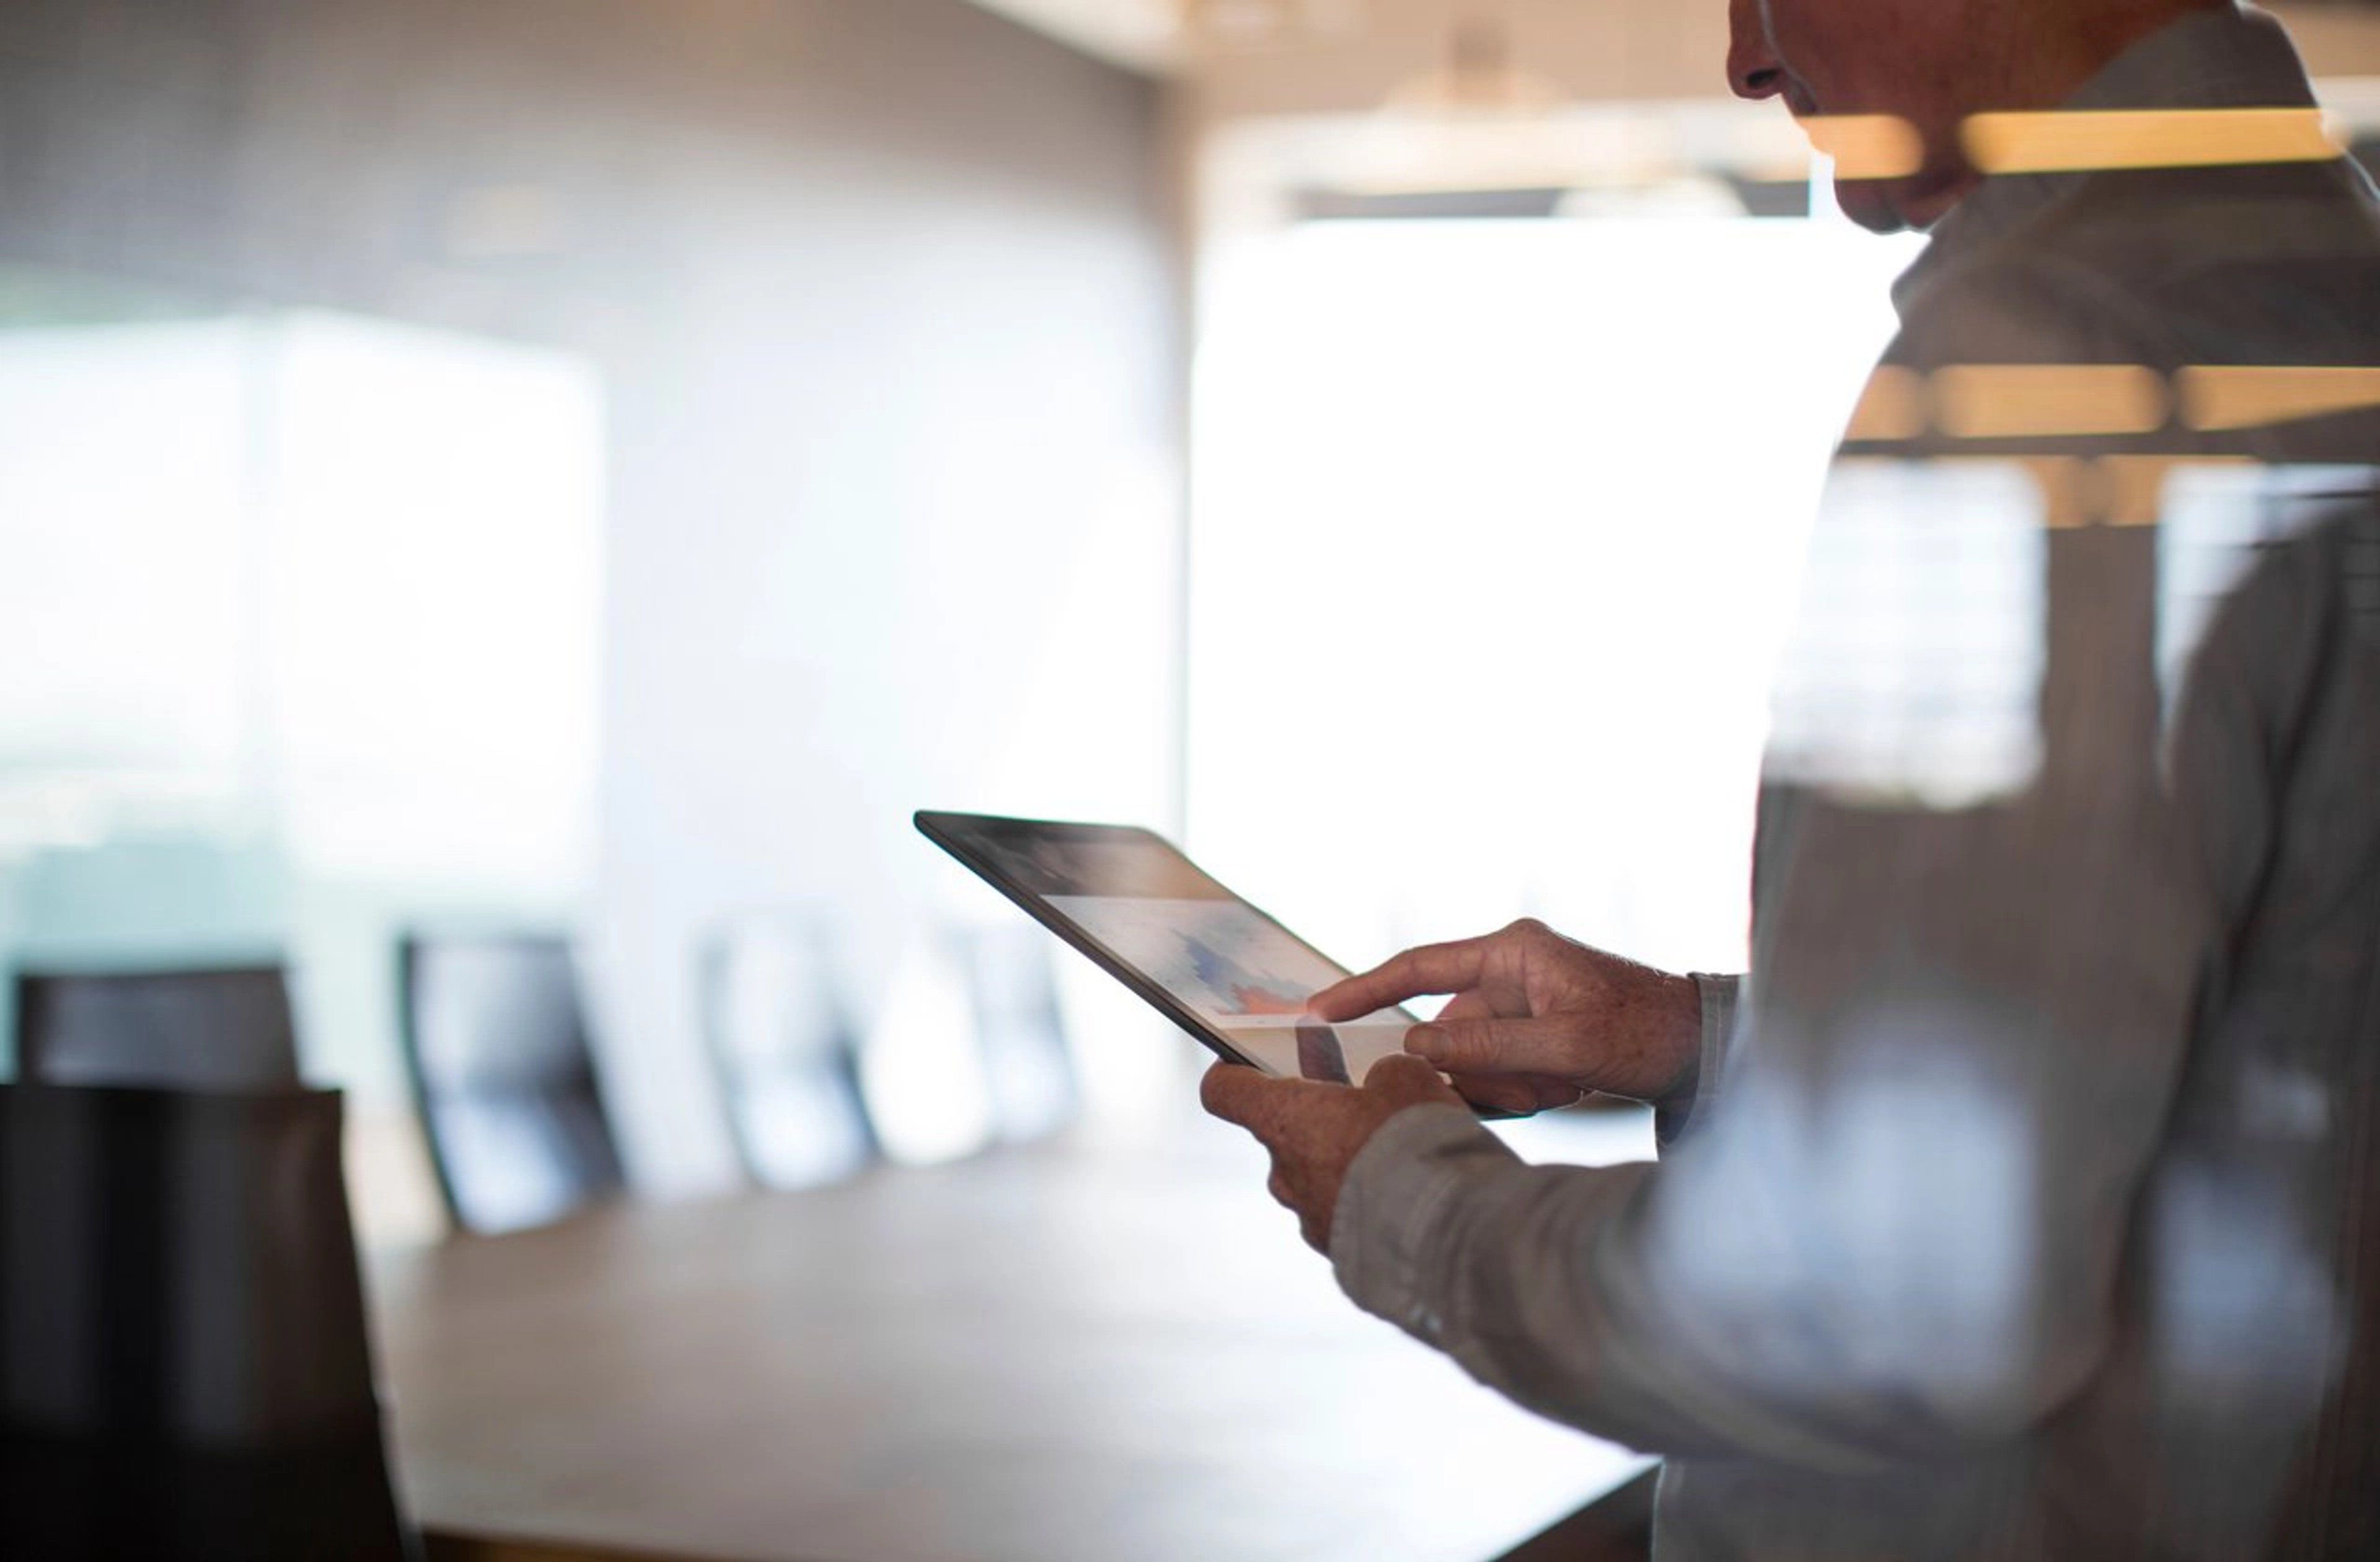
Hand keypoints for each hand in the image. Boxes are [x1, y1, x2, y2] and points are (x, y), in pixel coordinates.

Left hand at [1200, 1053, 1464, 1251]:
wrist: (1442, 1229)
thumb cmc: (1412, 1145)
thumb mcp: (1407, 1079)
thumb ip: (1385, 1074)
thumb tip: (1385, 1083)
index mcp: (1283, 1119)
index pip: (1224, 1091)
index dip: (1232, 1072)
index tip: (1243, 1064)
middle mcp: (1283, 1172)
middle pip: (1284, 1134)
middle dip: (1319, 1117)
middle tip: (1359, 1102)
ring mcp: (1308, 1217)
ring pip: (1318, 1177)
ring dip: (1347, 1162)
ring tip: (1399, 1154)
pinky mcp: (1339, 1252)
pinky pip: (1345, 1215)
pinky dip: (1368, 1202)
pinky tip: (1409, 1194)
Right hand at [1308, 919, 1700, 1117]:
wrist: (1703, 1050)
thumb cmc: (1645, 1033)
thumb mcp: (1567, 1046)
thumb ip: (1487, 1046)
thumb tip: (1415, 1046)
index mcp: (1512, 952)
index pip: (1416, 967)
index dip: (1363, 990)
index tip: (1318, 1014)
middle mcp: (1509, 970)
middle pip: (1448, 1031)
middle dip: (1481, 1071)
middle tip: (1536, 1086)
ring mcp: (1520, 1002)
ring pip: (1472, 1059)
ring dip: (1508, 1084)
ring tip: (1562, 1085)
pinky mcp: (1531, 1031)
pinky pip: (1497, 1070)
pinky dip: (1522, 1089)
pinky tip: (1563, 1088)